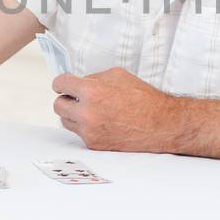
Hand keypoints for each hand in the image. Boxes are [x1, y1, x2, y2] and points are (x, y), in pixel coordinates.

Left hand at [51, 68, 186, 152]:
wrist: (161, 125)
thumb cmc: (144, 99)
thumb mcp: (118, 75)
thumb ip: (93, 78)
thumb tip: (78, 82)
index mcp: (92, 92)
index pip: (60, 84)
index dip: (61, 82)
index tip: (63, 84)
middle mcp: (87, 113)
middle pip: (58, 105)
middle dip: (66, 99)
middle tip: (76, 97)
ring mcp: (89, 131)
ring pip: (65, 121)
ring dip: (73, 114)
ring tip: (90, 110)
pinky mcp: (94, 144)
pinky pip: (79, 133)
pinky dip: (86, 127)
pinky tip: (101, 121)